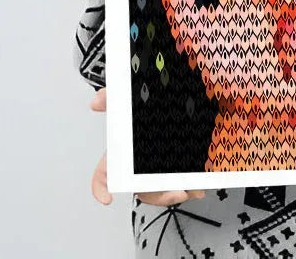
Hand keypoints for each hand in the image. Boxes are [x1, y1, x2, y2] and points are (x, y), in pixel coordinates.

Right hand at [89, 87, 205, 205]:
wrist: (182, 97)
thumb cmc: (151, 104)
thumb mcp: (133, 97)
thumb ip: (114, 98)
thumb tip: (96, 102)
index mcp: (125, 151)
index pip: (106, 171)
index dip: (100, 186)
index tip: (107, 197)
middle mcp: (142, 162)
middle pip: (141, 189)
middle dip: (158, 195)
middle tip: (175, 192)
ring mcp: (160, 165)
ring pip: (161, 189)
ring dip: (176, 193)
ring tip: (193, 190)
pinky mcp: (179, 164)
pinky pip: (180, 182)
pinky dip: (191, 187)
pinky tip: (200, 187)